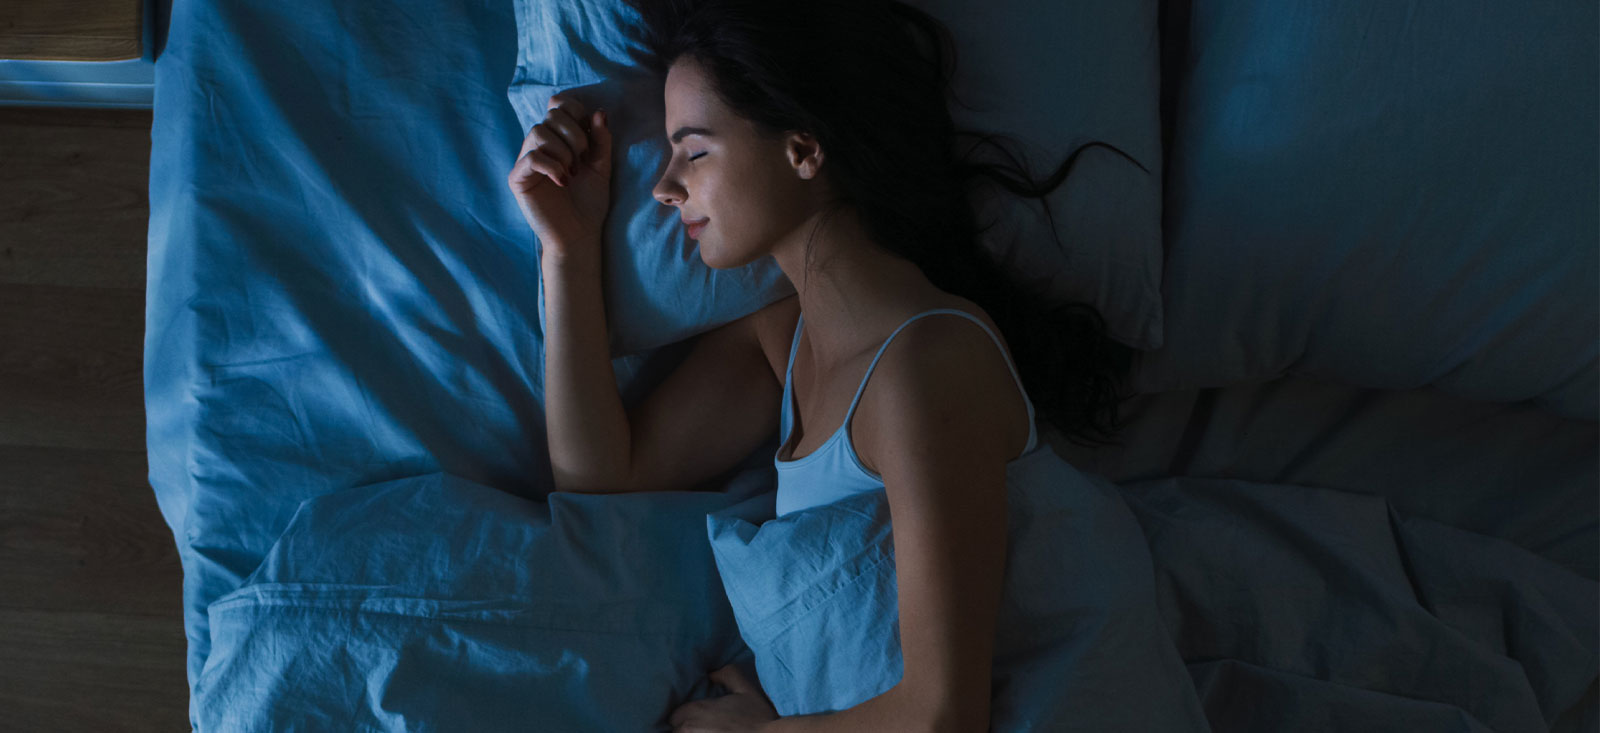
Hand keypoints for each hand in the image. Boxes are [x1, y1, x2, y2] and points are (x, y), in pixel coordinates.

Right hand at [506, 92, 612, 257]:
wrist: (580, 235)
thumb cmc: (589, 203)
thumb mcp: (602, 166)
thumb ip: (601, 140)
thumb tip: (599, 112)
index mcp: (559, 139)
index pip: (559, 105)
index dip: (576, 112)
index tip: (590, 137)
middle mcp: (540, 146)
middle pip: (551, 116)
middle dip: (574, 135)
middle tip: (582, 161)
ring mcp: (526, 161)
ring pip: (539, 132)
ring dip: (563, 151)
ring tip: (573, 173)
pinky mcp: (518, 178)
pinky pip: (531, 157)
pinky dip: (552, 166)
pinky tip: (563, 182)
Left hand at [668, 663, 780, 732]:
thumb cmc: (758, 719)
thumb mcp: (746, 690)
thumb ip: (728, 675)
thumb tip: (712, 674)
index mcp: (697, 711)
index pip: (674, 716)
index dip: (685, 717)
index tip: (696, 719)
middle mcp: (690, 729)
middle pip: (676, 731)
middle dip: (685, 730)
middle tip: (703, 729)